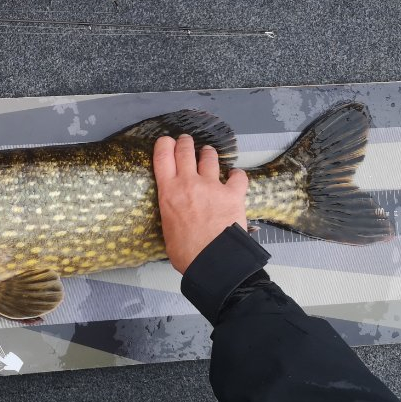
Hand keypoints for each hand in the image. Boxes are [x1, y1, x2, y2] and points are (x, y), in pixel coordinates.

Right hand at [153, 135, 249, 273]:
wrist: (212, 260)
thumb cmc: (186, 252)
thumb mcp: (167, 227)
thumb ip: (171, 212)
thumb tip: (176, 213)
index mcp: (168, 192)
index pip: (162, 157)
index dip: (164, 145)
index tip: (166, 141)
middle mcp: (188, 183)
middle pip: (185, 151)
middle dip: (185, 143)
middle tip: (186, 141)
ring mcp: (212, 186)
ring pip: (209, 158)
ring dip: (208, 153)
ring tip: (208, 152)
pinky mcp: (233, 193)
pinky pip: (238, 176)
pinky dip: (236, 174)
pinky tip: (235, 175)